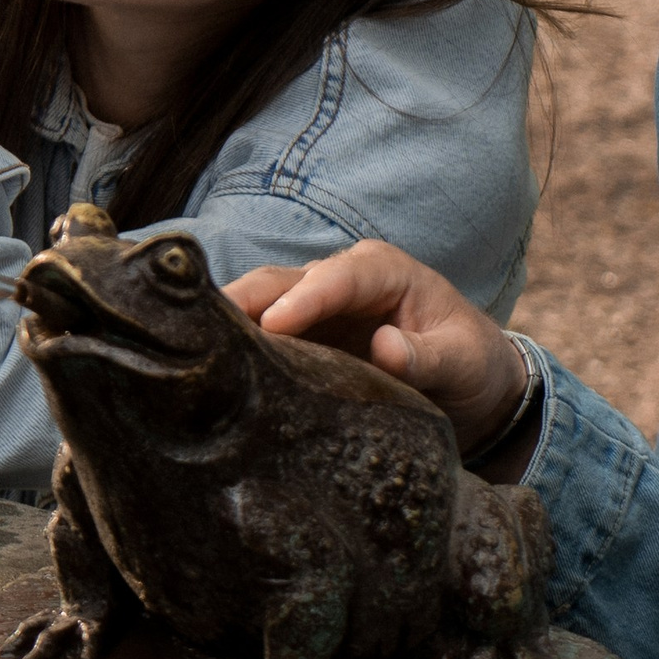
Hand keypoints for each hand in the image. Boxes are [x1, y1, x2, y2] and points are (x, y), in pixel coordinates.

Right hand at [227, 243, 527, 453]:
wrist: (471, 387)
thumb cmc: (472, 364)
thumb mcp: (463, 362)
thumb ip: (428, 357)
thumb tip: (386, 347)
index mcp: (384, 271)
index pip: (337, 278)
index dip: (303, 299)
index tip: (274, 325)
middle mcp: (341, 280)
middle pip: (280, 283)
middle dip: (242, 301)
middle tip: (198, 326)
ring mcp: (315, 310)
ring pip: (259, 307)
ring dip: (226, 324)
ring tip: (187, 346)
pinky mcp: (300, 340)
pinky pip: (259, 339)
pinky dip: (233, 348)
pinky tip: (203, 368)